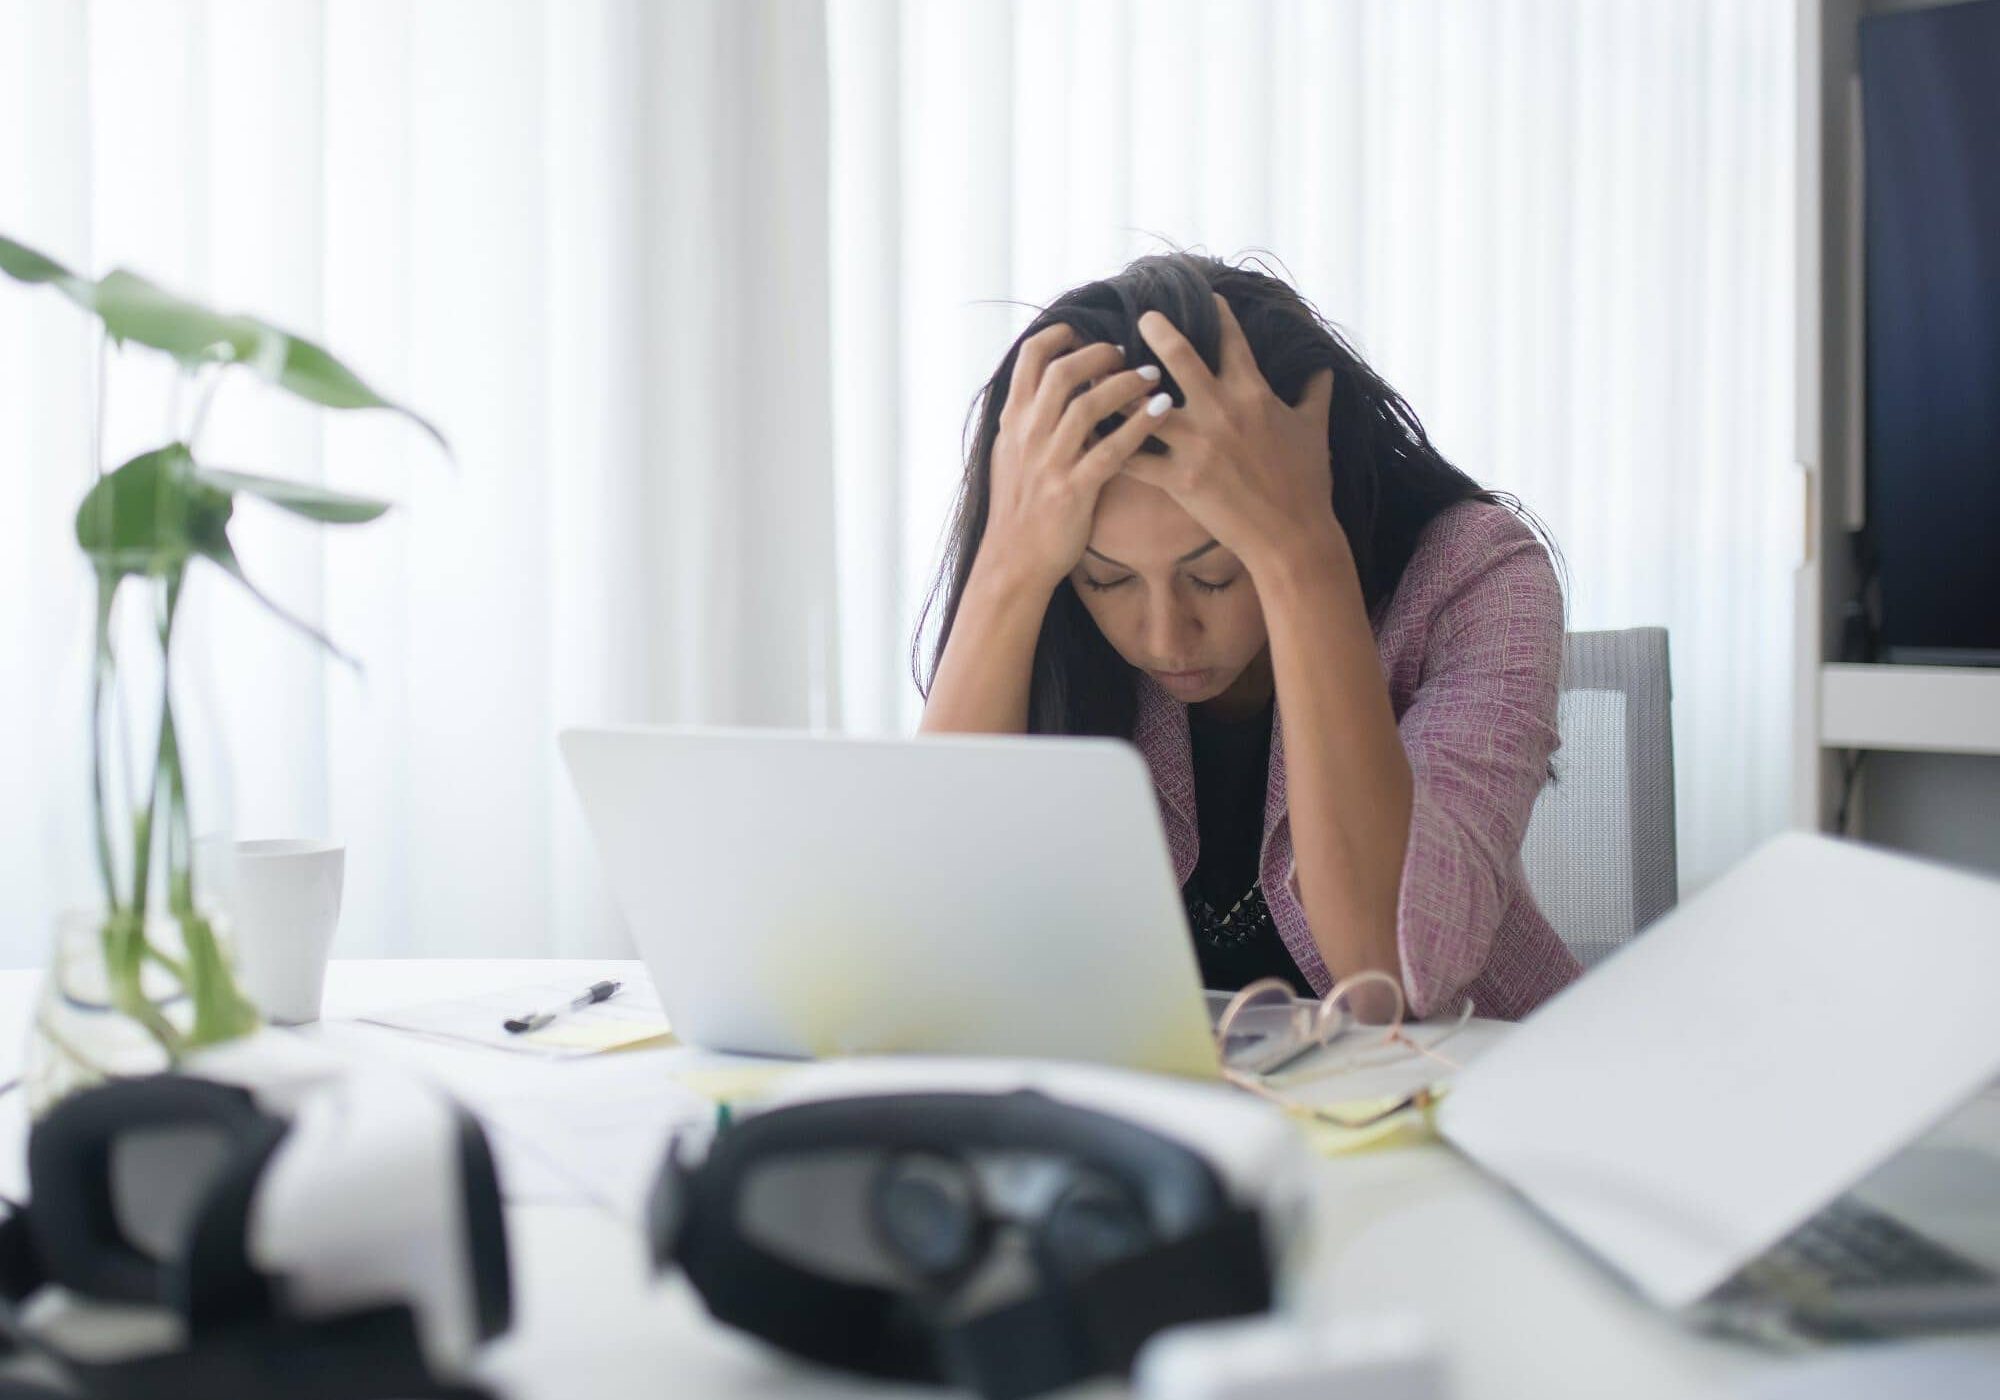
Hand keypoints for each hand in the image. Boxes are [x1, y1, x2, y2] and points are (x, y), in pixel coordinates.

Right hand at [978, 325, 1169, 591]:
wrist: (1013, 560)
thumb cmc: (1018, 508)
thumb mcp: (1009, 456)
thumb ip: (1027, 421)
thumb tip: (1046, 389)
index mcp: (1013, 422)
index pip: (1030, 359)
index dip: (1059, 336)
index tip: (1082, 330)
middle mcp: (1028, 435)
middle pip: (1063, 372)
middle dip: (1098, 354)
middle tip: (1125, 352)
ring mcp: (1050, 462)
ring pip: (1088, 406)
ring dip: (1125, 383)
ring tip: (1153, 375)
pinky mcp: (1073, 490)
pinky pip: (1112, 450)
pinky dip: (1139, 425)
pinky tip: (1162, 410)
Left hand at [1122, 295, 1339, 574]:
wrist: (1293, 537)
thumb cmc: (1308, 484)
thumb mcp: (1315, 430)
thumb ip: (1315, 394)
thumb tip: (1324, 368)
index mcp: (1253, 393)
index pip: (1232, 341)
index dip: (1218, 314)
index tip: (1204, 296)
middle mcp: (1221, 411)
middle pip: (1179, 358)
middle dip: (1157, 331)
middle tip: (1140, 316)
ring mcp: (1198, 445)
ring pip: (1144, 406)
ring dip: (1119, 389)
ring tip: (1097, 374)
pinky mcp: (1180, 480)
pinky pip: (1134, 459)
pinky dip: (1109, 446)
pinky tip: (1087, 435)